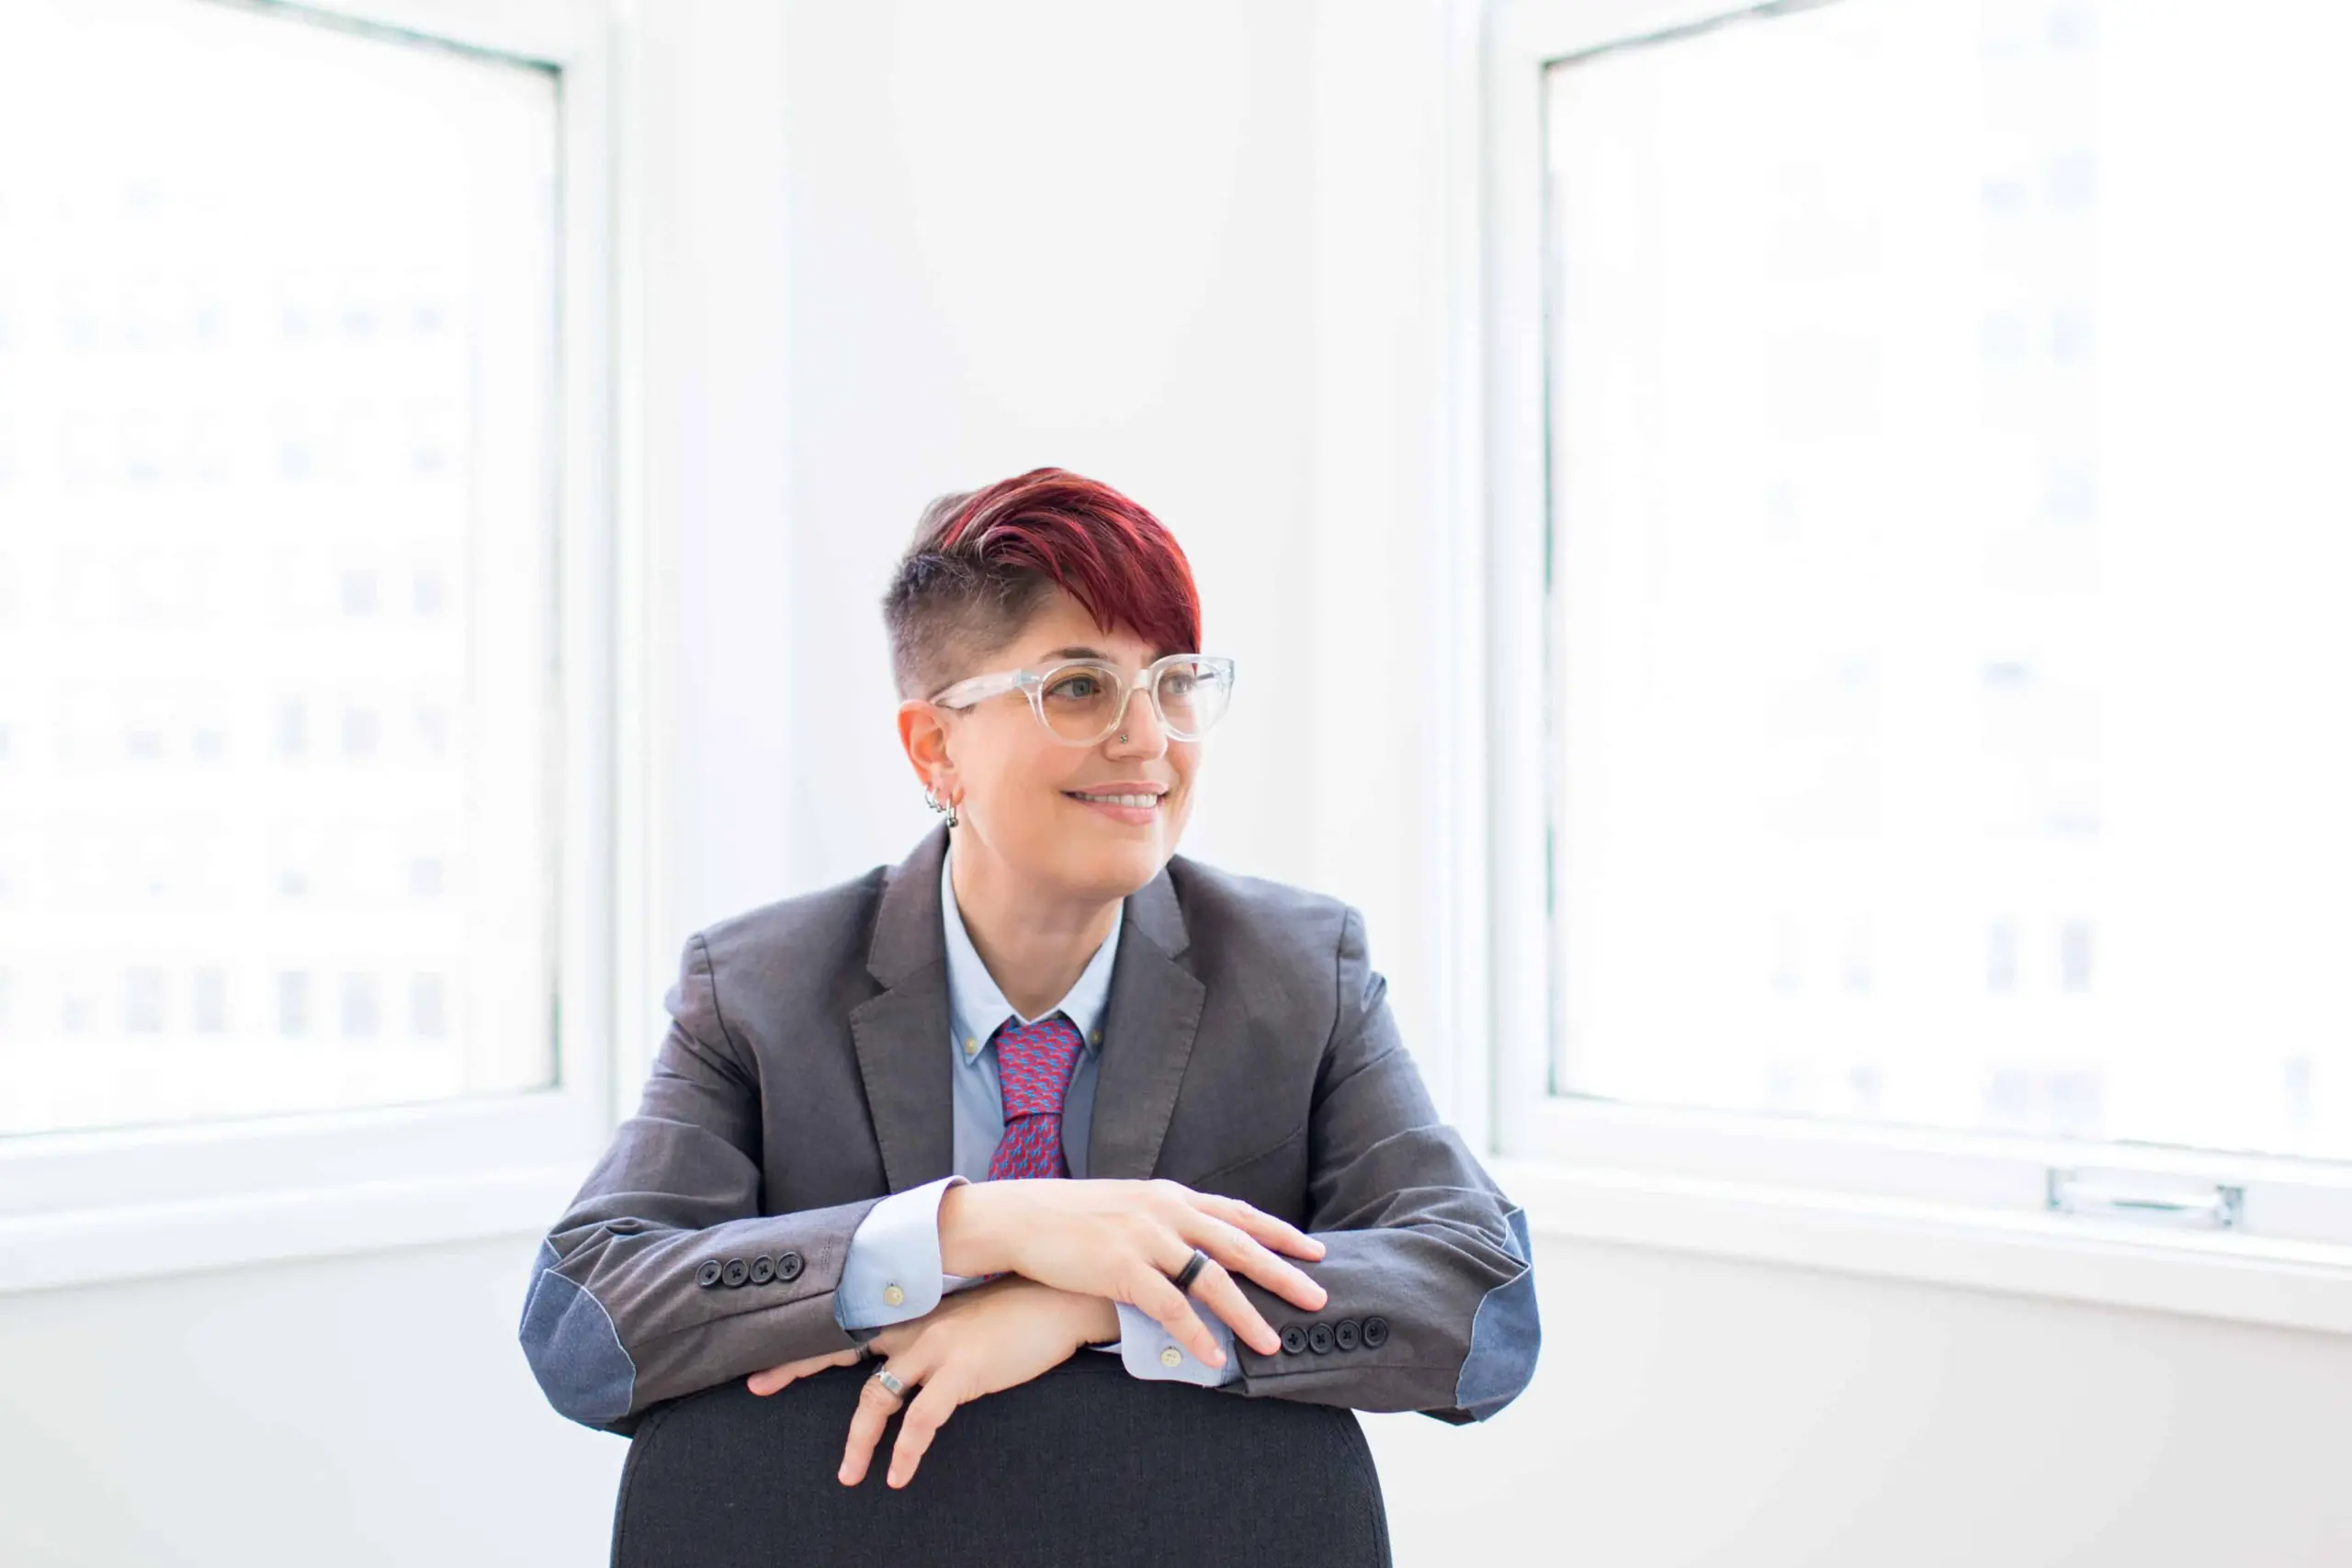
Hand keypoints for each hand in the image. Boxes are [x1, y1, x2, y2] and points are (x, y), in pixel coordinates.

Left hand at [788, 1276, 1112, 1489]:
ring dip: (859, 1442)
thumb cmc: (1015, 1313)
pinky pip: (922, 1419)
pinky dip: (905, 1450)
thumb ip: (931, 1333)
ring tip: (850, 1476)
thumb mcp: (963, 1317)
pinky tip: (898, 1475)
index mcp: (912, 1313)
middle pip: (841, 1348)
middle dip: (796, 1368)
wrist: (1059, 1300)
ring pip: (877, 1397)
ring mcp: (936, 1347)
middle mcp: (914, 1326)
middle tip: (757, 1386)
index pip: (847, 1322)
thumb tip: (909, 1361)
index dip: (807, 1339)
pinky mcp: (962, 1372)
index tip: (769, 1353)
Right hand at [938, 1177, 1327, 1365]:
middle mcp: (1166, 1211)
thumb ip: (1163, 1221)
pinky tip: (1215, 1356)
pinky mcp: (1122, 1267)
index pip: (1238, 1213)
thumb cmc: (1071, 1216)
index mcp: (1170, 1195)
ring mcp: (1146, 1238)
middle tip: (1317, 1296)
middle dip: (1282, 1271)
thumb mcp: (1127, 1205)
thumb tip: (1193, 1245)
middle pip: (1239, 1244)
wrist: (1020, 1216)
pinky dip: (1197, 1334)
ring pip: (1213, 1280)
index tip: (1313, 1248)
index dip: (1278, 1232)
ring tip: (1273, 1341)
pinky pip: (1170, 1308)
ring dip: (1247, 1314)